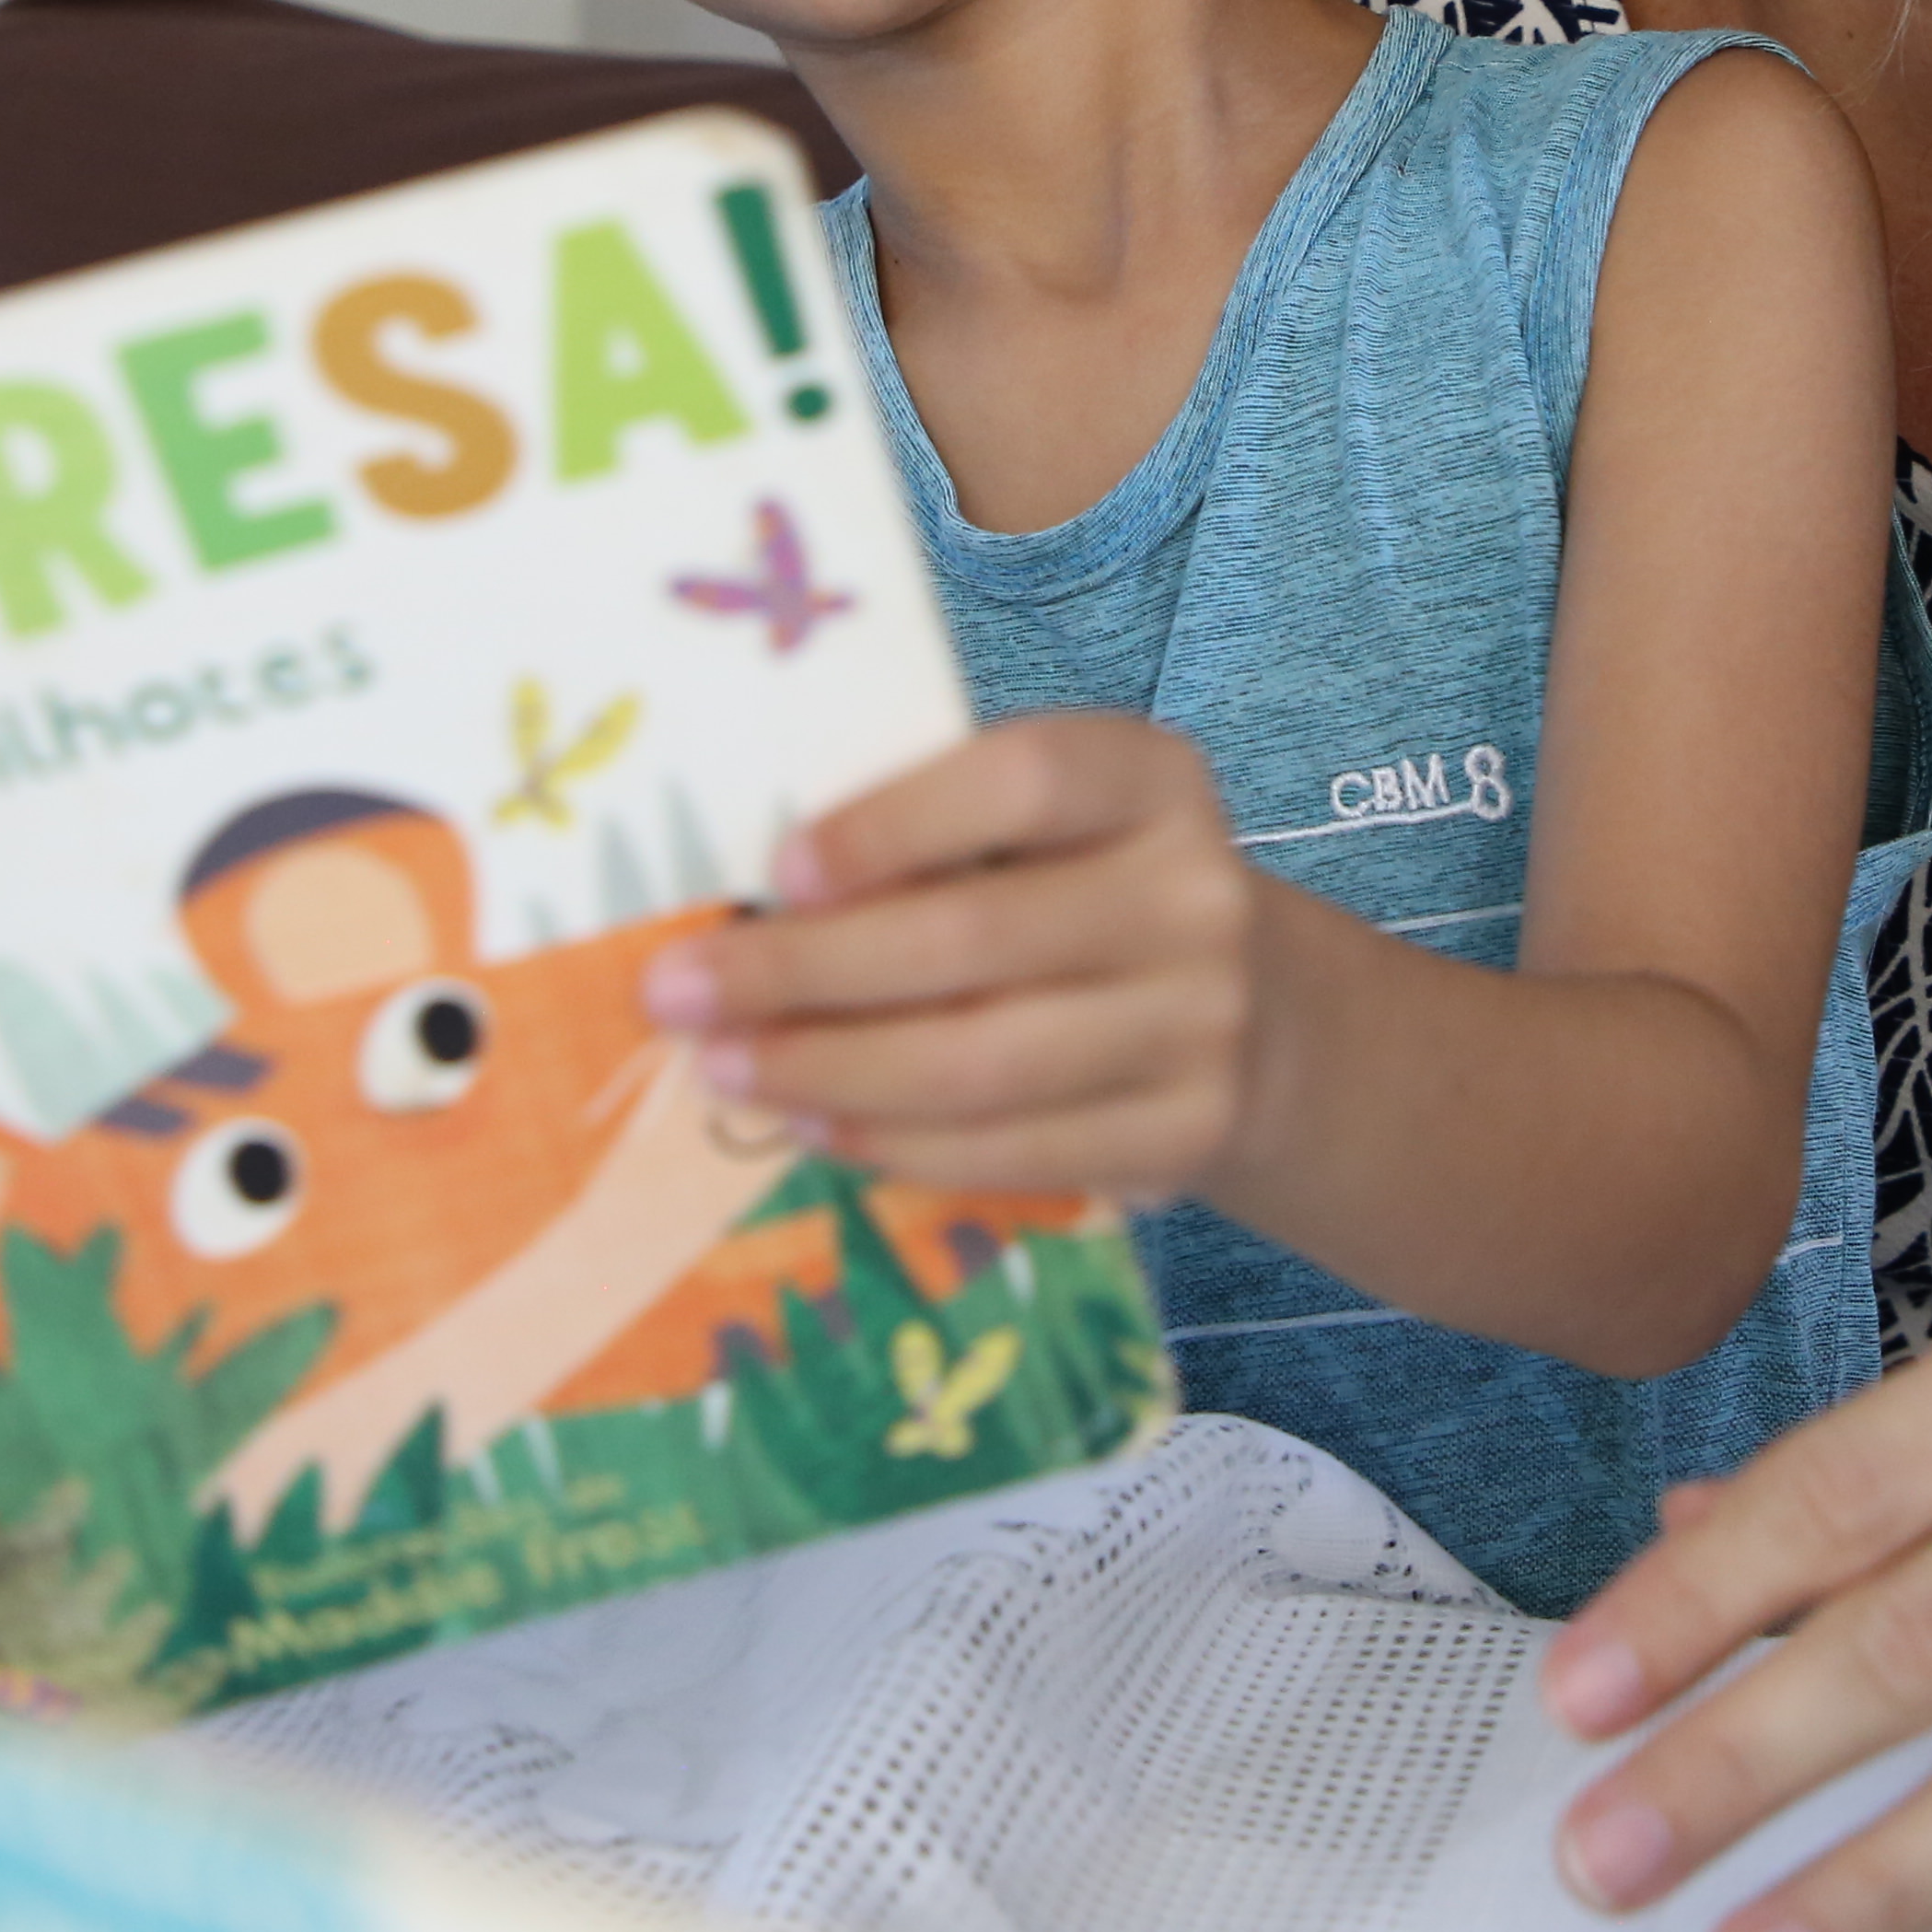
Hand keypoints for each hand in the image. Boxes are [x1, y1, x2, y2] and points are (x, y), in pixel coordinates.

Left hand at [640, 711, 1270, 1200]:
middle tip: (676, 991)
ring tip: (724, 1066)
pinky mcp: (1182, 1136)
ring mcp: (1200, 1025)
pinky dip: (895, 1144)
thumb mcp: (1044, 826)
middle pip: (974, 938)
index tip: (777, 869)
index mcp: (1149, 780)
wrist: (1255, 1014)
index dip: (892, 824)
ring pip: (979, 1064)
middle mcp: (1193, 895)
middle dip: (802, 971)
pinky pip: (1011, 1151)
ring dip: (826, 1071)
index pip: (1022, 781)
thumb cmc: (1086, 892)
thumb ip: (932, 835)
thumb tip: (744, 898)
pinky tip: (814, 1124)